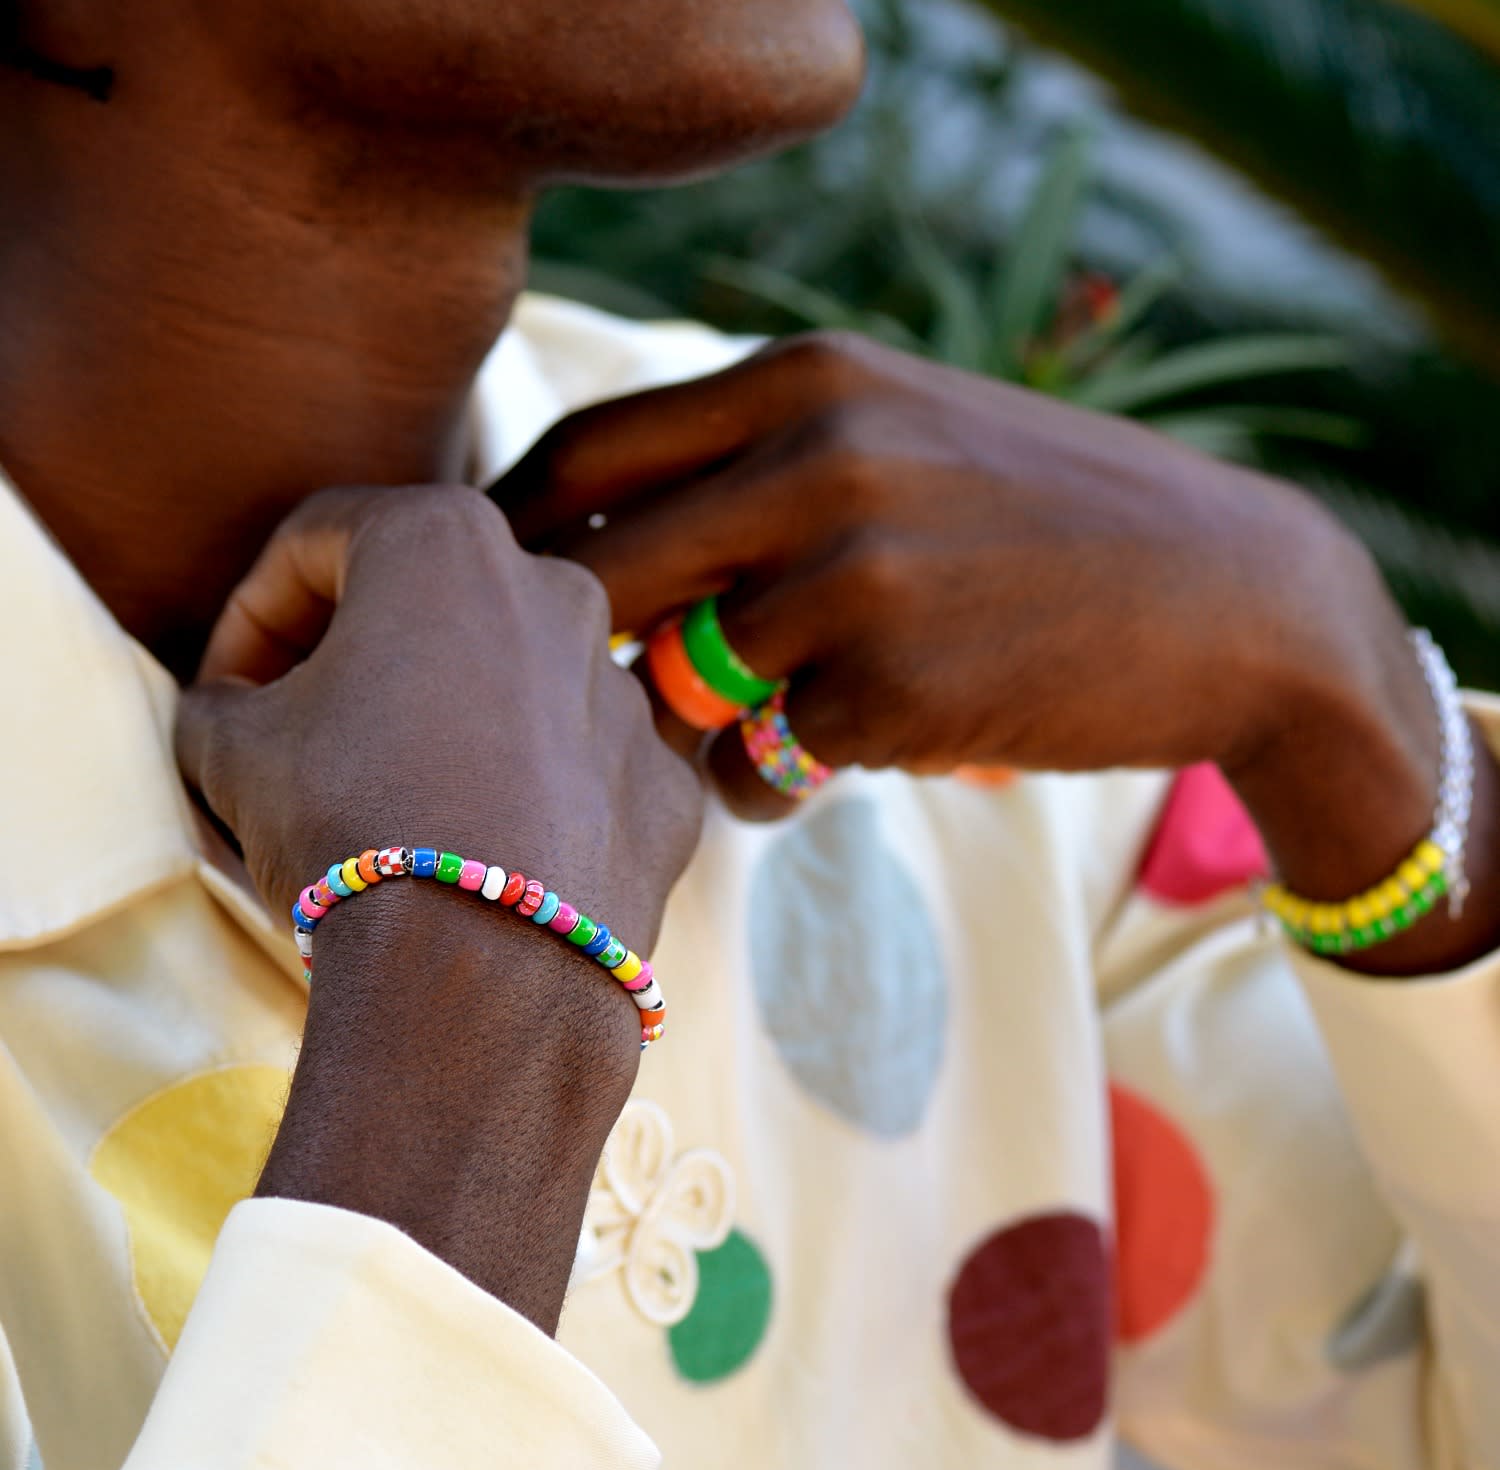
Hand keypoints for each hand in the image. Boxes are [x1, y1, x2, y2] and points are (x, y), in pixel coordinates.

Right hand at [176, 485, 701, 1327]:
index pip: (316, 541)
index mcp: (446, 539)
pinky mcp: (666, 782)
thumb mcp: (231, 748)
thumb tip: (235, 707)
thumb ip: (224, 698)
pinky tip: (490, 856)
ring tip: (402, 806)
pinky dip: (538, 796)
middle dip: (360, 657)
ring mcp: (626, 689)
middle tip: (307, 736)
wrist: (484, 970)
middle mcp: (558, 590)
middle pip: (432, 603)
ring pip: (519, 685)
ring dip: (457, 724)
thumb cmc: (349, 823)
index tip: (227, 691)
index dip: (251, 614)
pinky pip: (586, 771)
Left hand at [498, 331, 1499, 972]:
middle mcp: (816, 460)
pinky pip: (760, 763)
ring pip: (677, 692)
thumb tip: (593, 544)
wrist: (1232, 598)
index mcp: (803, 377)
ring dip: (695, 736)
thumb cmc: (1044, 518)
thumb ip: (757, 462)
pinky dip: (775, 780)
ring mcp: (855, 576)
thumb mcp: (901, 430)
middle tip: (593, 699)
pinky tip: (847, 757)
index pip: (583, 455)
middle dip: (579, 654)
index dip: (513, 537)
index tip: (497, 602)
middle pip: (596, 578)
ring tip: (770, 733)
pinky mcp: (894, 691)